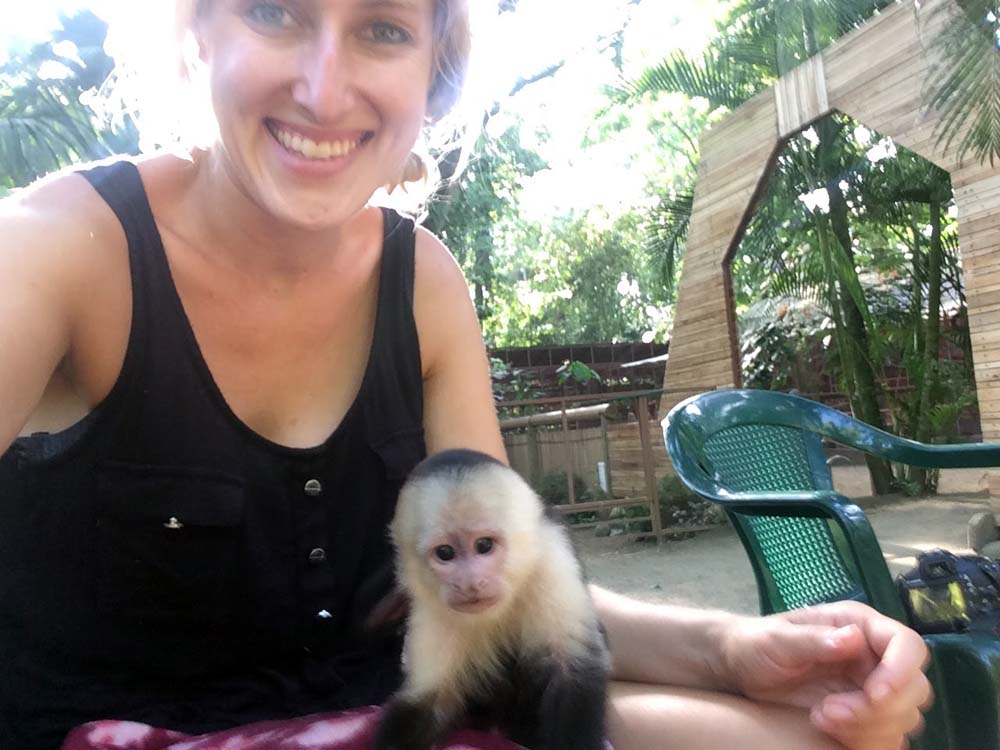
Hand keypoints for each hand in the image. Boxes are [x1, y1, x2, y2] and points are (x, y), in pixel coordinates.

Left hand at [719, 601, 930, 749]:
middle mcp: (873, 657)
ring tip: (820, 717)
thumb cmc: (756, 644)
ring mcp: (871, 688)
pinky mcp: (865, 718)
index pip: (908, 646)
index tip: (873, 695)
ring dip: (867, 727)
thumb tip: (854, 638)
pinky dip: (864, 741)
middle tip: (827, 711)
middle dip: (877, 709)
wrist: (741, 670)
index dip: (901, 672)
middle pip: (914, 689)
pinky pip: (887, 738)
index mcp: (859, 626)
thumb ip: (811, 639)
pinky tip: (828, 731)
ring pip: (904, 718)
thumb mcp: (775, 639)